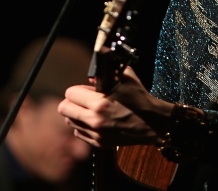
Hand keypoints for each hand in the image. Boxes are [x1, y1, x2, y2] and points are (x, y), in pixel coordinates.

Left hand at [57, 66, 172, 147]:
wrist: (153, 123)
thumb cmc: (140, 99)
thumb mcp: (125, 79)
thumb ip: (106, 74)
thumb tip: (91, 78)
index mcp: (100, 103)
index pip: (70, 93)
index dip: (77, 89)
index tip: (85, 90)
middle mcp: (95, 120)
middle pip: (64, 109)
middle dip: (71, 102)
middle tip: (82, 100)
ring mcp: (96, 134)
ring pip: (70, 122)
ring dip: (77, 114)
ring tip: (89, 110)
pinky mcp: (100, 143)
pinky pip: (80, 133)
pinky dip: (84, 126)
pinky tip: (95, 121)